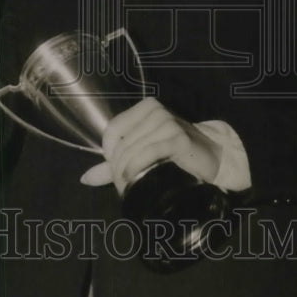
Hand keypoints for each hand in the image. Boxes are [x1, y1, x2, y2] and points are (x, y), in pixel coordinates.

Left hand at [80, 97, 220, 194]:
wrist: (212, 158)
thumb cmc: (175, 155)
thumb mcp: (143, 153)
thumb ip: (114, 165)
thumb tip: (85, 179)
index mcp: (146, 108)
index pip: (114, 129)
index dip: (109, 152)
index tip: (114, 169)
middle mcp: (156, 111)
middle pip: (123, 143)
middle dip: (117, 169)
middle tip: (122, 186)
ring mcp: (169, 123)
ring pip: (133, 150)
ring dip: (126, 173)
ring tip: (129, 188)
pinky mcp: (180, 138)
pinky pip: (148, 153)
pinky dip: (137, 168)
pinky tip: (134, 179)